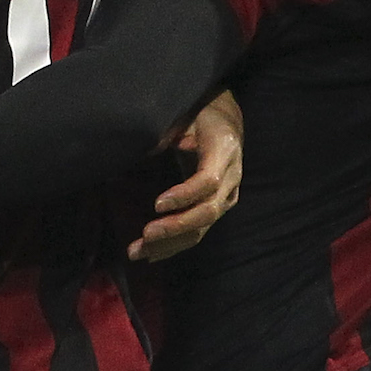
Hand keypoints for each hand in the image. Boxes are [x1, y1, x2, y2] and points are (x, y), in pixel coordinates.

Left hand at [130, 90, 242, 260]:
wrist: (226, 124)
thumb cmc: (201, 116)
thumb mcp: (189, 115)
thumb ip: (173, 130)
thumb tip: (152, 146)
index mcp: (225, 152)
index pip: (209, 181)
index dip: (185, 195)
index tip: (157, 204)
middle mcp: (231, 179)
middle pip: (207, 212)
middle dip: (176, 226)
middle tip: (146, 235)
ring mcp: (226, 197)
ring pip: (201, 228)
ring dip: (170, 243)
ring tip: (138, 252)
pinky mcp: (215, 208)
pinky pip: (197, 232)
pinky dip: (174, 245)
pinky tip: (151, 254)